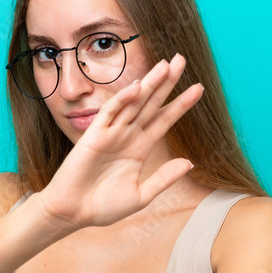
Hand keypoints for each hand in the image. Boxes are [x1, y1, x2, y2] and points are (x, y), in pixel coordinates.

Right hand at [39, 53, 202, 229]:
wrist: (73, 212)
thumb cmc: (103, 206)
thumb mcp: (141, 195)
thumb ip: (164, 178)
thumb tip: (189, 162)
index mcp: (140, 148)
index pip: (164, 120)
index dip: (181, 104)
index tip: (198, 88)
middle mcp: (127, 136)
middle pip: (151, 103)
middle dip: (167, 82)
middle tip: (182, 59)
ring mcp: (111, 133)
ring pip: (134, 102)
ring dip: (149, 83)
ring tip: (166, 65)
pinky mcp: (94, 135)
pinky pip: (110, 112)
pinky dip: (122, 100)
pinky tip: (136, 88)